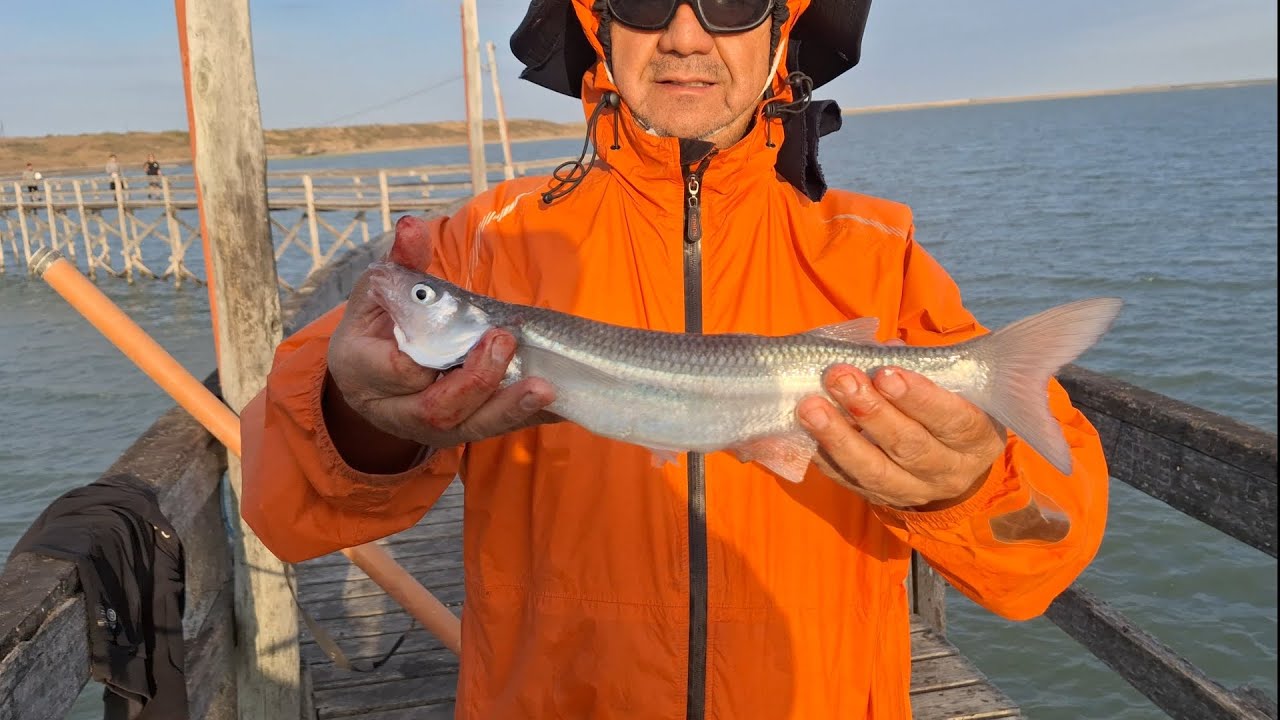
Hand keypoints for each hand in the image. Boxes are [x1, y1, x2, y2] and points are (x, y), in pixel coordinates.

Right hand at [322, 219, 556, 472]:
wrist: (370, 378)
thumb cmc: (378, 327)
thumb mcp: (380, 292)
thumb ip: (401, 263)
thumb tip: (412, 226)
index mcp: (364, 372)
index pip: (399, 371)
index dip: (427, 359)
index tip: (455, 334)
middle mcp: (396, 409)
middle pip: (438, 410)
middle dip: (476, 380)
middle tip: (504, 341)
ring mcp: (432, 427)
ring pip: (471, 428)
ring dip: (509, 408)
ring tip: (545, 388)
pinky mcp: (463, 431)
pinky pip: (497, 429)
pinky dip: (530, 417)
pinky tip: (559, 403)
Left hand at [796, 365, 1006, 509]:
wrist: (951, 466)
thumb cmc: (949, 411)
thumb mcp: (954, 388)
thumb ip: (921, 368)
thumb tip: (879, 350)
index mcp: (977, 438)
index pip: (953, 419)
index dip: (919, 397)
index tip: (886, 373)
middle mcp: (949, 471)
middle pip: (909, 446)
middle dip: (871, 411)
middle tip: (840, 379)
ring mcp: (913, 490)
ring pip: (874, 470)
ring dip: (839, 437)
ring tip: (810, 408)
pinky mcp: (880, 499)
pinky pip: (849, 480)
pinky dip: (825, 455)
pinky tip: (805, 431)